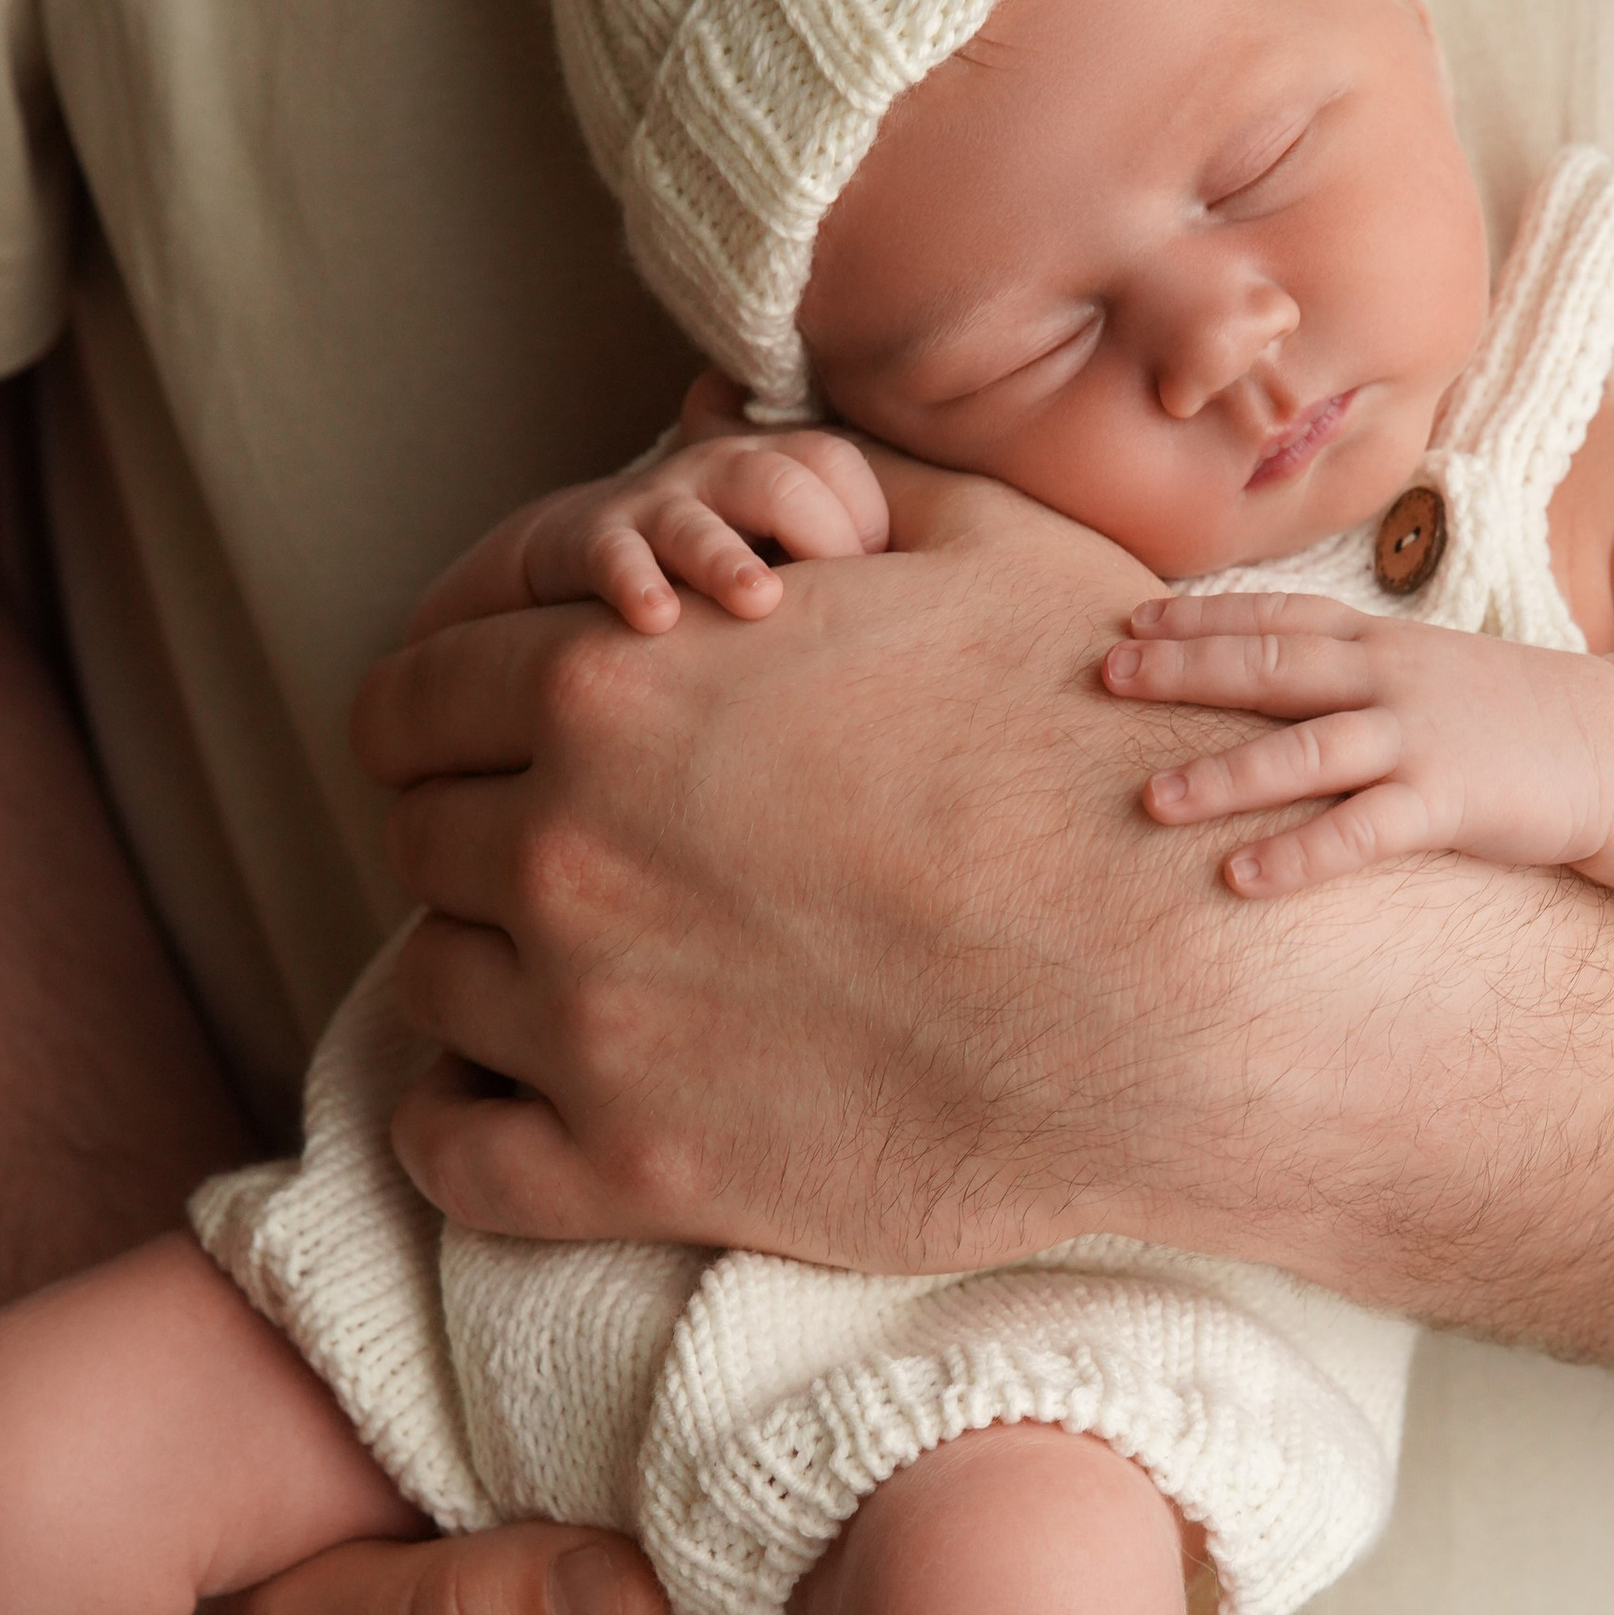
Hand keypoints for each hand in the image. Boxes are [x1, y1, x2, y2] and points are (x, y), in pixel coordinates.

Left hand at [355, 461, 1253, 1257]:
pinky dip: (459, 1125)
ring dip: (490, 971)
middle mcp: (570, 842)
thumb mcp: (983, 551)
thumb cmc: (1110, 748)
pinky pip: (454, 1153)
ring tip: (584, 973)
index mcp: (619, 678)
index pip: (420, 693)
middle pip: (423, 836)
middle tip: (571, 856)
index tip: (489, 743)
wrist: (1194, 982)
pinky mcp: (639, 1165)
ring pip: (436, 983)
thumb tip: (734, 449)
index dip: (450, 713)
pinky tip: (519, 1102)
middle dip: (480, 833)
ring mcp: (589, 1016)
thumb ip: (827, 494)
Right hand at [407, 371, 886, 639]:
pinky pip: (613, 554)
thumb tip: (998, 621)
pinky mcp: (592, 541)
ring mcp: (661, 508)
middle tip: (841, 600)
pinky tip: (656, 620)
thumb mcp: (804, 561)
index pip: (848, 476)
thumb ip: (882, 569)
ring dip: (728, 559)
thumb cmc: (730, 565)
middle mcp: (729, 476)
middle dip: (819, 535)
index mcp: (790, 473)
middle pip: (789, 482)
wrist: (585, 557)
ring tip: (756, 603)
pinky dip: (634, 583)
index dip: (869, 529)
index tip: (885, 592)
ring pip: (702, 517)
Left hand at [1104, 591, 1613, 892]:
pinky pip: (1361, 833)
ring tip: (1152, 799)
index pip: (1274, 618)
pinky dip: (1300, 855)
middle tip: (1105, 678)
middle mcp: (1389, 679)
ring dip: (1225, 775)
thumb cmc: (1510, 716)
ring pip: (1305, 752)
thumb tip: (1277, 683)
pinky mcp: (1449, 802)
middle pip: (1270, 669)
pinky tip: (1241, 878)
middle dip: (1185, 670)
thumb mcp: (1427, 671)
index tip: (1128, 624)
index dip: (1199, 618)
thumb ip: (1354, 672)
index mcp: (1380, 642)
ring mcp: (1419, 739)